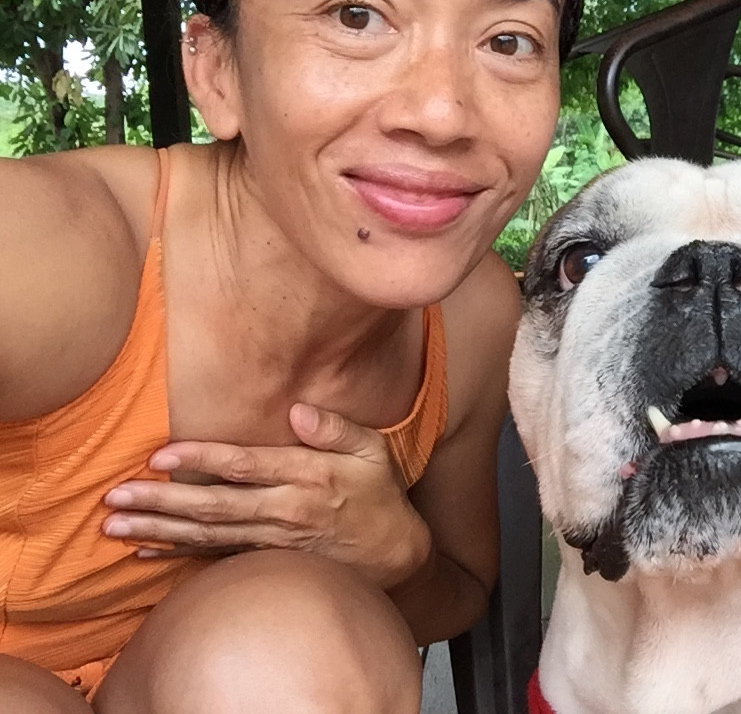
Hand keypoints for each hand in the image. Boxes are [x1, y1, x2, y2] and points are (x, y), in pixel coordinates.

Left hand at [101, 403, 432, 588]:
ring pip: (207, 537)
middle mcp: (285, 511)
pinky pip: (215, 558)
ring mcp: (273, 541)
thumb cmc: (379, 495)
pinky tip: (145, 552)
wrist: (394, 556)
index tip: (161, 456)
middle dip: (161, 502)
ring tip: (114, 527)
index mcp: (307, 477)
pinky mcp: (266, 562)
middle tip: (115, 498)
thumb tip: (298, 409)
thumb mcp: (374, 451)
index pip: (246, 467)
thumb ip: (335, 428)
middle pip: (214, 508)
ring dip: (158, 532)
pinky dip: (178, 556)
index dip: (202, 461)